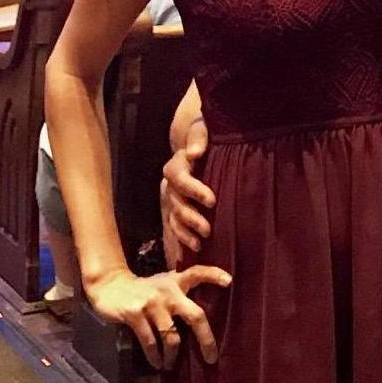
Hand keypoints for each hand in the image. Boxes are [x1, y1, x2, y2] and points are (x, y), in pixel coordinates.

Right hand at [85, 265, 230, 369]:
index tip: (229, 281)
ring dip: (173, 355)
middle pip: (194, 315)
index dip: (213, 275)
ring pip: (172, 336)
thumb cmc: (143, 290)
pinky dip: (155, 356)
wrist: (110, 286)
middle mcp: (168, 291)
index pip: (198, 273)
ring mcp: (152, 303)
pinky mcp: (136, 314)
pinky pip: (150, 342)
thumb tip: (199, 319)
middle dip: (205, 338)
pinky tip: (157, 363)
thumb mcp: (163, 285)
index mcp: (176, 281)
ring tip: (171, 364)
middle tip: (211, 357)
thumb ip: (179, 294)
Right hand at [161, 118, 214, 264]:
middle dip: (190, 218)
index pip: (179, 178)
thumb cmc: (203, 136)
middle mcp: (169, 184)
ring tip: (199, 245)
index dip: (194, 190)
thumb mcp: (201, 129)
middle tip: (208, 229)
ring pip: (172, 218)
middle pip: (175, 203)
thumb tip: (194, 152)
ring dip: (184, 233)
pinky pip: (173, 228)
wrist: (197, 144)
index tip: (212, 200)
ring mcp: (171, 199)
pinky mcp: (175, 211)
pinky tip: (188, 253)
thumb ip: (198, 136)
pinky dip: (180, 241)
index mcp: (176, 165)